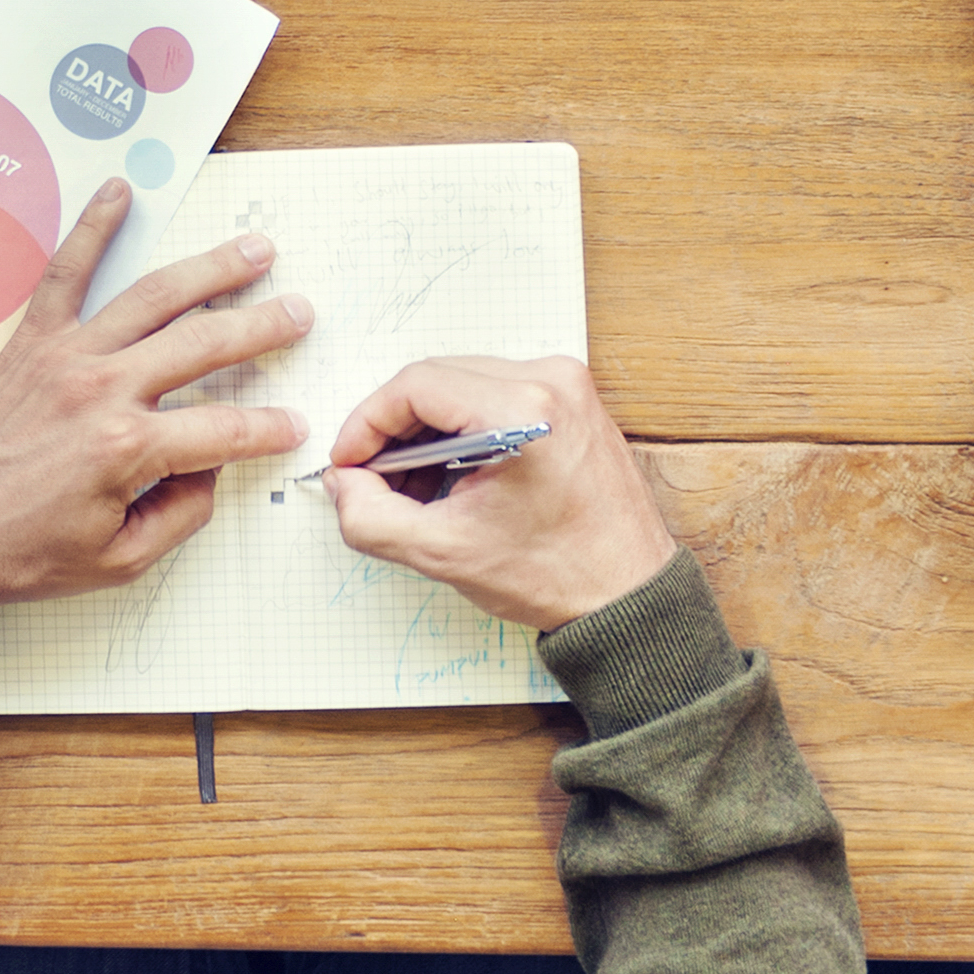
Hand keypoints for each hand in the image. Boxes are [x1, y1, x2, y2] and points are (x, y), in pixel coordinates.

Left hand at [0, 180, 307, 616]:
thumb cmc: (19, 554)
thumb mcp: (117, 561)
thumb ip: (179, 514)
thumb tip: (209, 471)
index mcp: (128, 448)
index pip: (225, 430)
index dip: (268, 430)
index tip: (294, 426)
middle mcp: (102, 389)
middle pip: (204, 344)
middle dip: (262, 328)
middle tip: (300, 313)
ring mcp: (66, 356)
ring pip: (154, 297)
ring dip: (210, 269)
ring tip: (255, 250)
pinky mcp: (31, 343)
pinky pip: (67, 275)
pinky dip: (92, 229)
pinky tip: (118, 193)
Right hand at [316, 355, 676, 631]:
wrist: (629, 595)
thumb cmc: (558, 574)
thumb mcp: (444, 553)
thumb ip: (371, 517)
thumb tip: (344, 483)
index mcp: (523, 409)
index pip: (414, 385)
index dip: (367, 423)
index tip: (349, 462)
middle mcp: (550, 381)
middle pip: (437, 378)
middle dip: (395, 429)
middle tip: (375, 479)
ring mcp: (567, 385)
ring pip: (463, 384)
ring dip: (428, 430)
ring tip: (416, 487)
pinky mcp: (574, 399)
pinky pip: (496, 394)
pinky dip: (463, 428)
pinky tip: (453, 476)